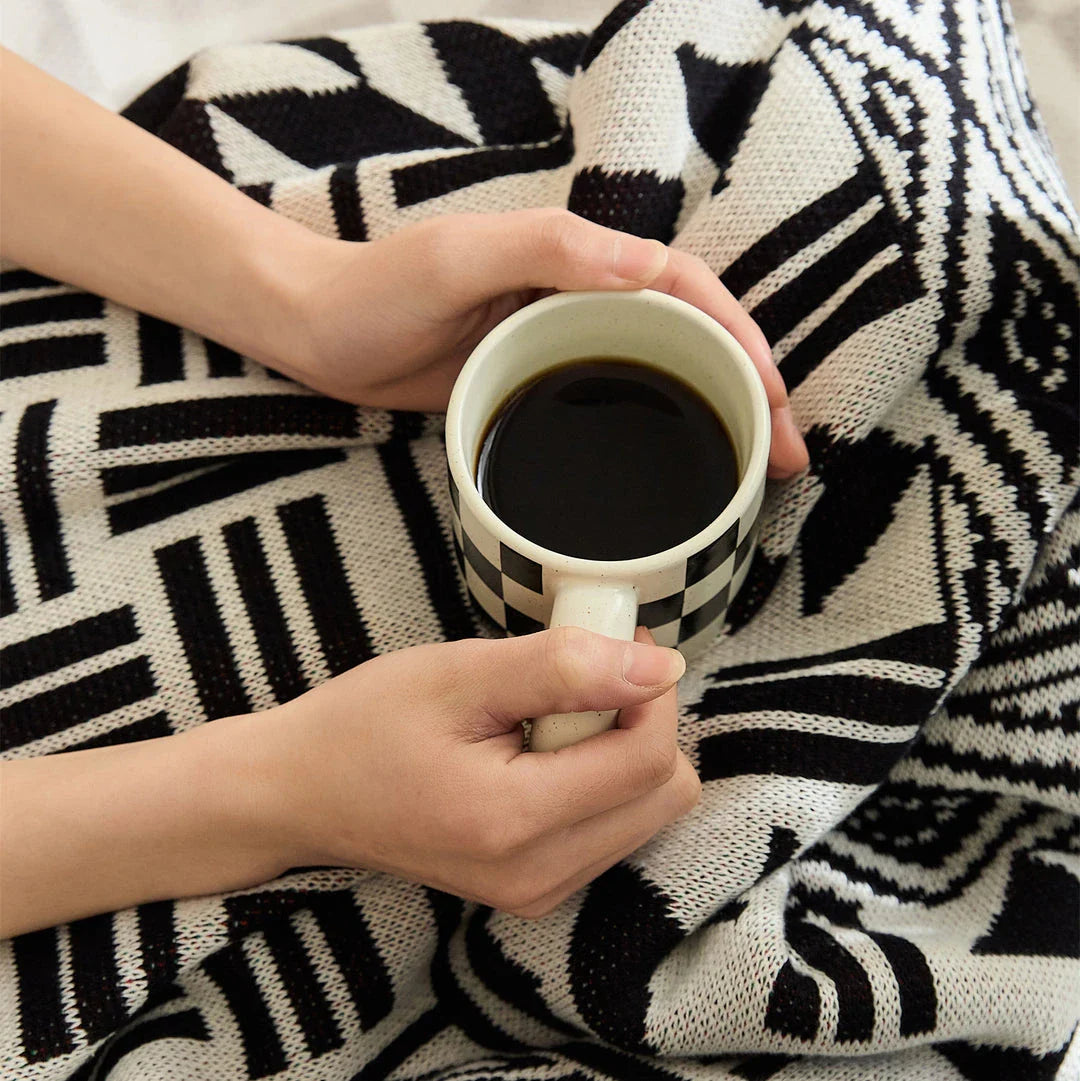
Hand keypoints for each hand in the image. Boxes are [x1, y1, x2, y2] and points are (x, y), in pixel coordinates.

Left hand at [1, 56, 806, 477]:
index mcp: (577, 260)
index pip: (688, 293)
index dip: (742, 344)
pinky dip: (655, 437)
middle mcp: (582, 296)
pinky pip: (615, 405)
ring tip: (750, 478)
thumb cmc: (376, 289)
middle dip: (748, 392)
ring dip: (711, 420)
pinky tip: (672, 479)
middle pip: (691, 338)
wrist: (318, 330)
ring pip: (662, 375)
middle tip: (783, 461)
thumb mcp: (456, 259)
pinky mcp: (540, 382)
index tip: (775, 404)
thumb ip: (546, 251)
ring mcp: (563, 342)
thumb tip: (649, 266)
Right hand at [263, 626, 699, 917]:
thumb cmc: (365, 726)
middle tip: (575, 682)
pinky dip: (597, 779)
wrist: (301, 794)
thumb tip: (660, 669)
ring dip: (618, 750)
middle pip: (663, 793)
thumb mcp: (460, 675)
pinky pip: (614, 828)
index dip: (651, 690)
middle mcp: (538, 877)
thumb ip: (565, 669)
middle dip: (640, 721)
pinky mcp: (535, 890)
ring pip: (647, 811)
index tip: (618, 644)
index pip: (649, 761)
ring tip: (544, 719)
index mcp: (515, 823)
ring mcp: (538, 894)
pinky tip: (539, 754)